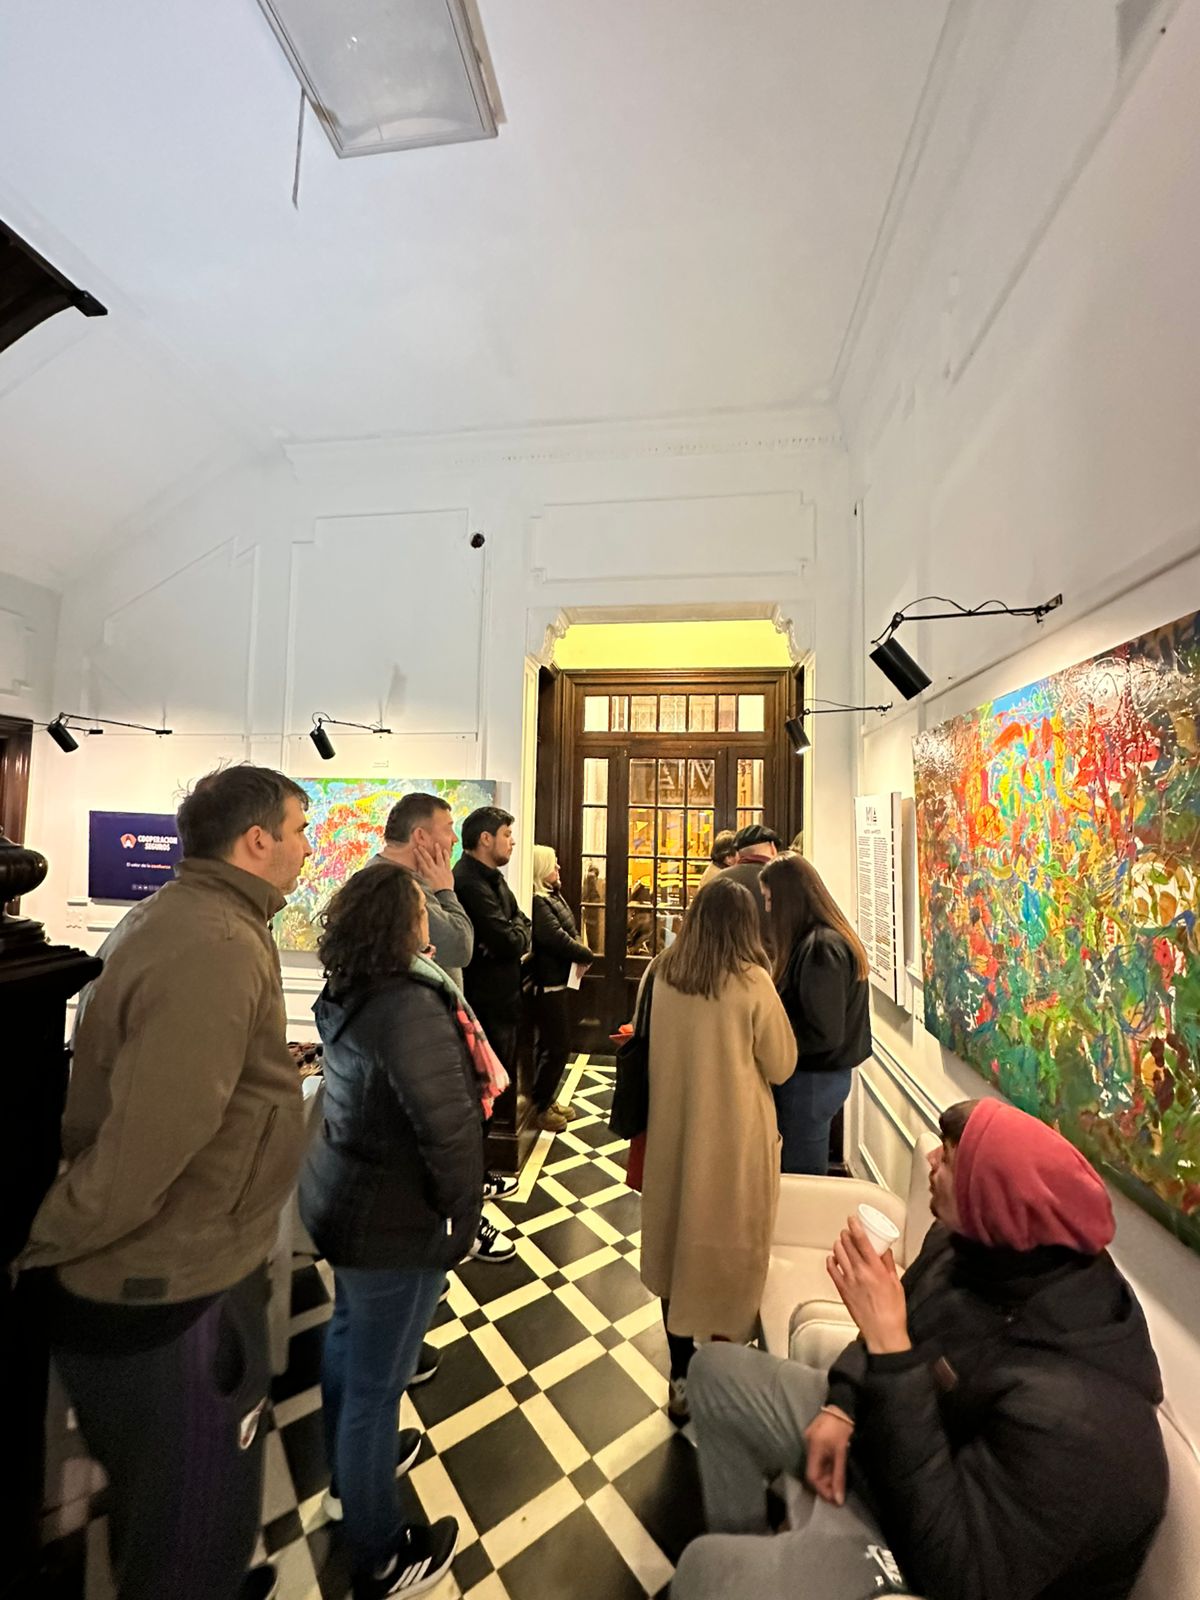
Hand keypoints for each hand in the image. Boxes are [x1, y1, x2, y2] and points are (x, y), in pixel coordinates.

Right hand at [413, 839, 453, 892]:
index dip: (418, 855)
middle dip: (424, 851)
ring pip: (439, 857)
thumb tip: (417, 868)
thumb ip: (420, 875)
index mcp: (427, 873)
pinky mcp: (448, 871)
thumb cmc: (433, 891)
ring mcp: (442, 869)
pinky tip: (445, 851)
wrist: (444, 895)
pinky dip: (446, 855)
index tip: (415, 849)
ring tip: (436, 844)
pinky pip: (447, 861)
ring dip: (437, 850)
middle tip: (421, 845)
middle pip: (428, 858)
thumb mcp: (424, 883)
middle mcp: (434, 869)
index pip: (421, 862)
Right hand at [803, 1408, 852, 1505]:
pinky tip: (838, 1472)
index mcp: (813, 1447)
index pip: (812, 1476)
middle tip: (840, 1495)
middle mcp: (809, 1444)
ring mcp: (813, 1440)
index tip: (836, 1500)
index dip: (822, 1491)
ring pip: (818, 1465)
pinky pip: (822, 1458)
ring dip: (828, 1477)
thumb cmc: (845, 1427)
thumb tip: (838, 1501)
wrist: (847, 1403)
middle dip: (826, 1486)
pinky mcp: (819, 1437)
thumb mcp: (843, 1453)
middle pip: (814, 1472)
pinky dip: (829, 1468)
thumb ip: (839, 1476)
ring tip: (841, 1486)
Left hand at [827, 1217, 910, 1354]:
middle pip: (847, 1244)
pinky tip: (834, 1258)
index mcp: (875, 1269)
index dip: (855, 1226)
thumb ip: (888, 1263)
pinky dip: (832, 1260)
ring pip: (838, 1254)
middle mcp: (860, 1272)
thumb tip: (884, 1249)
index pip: (862, 1241)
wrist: (883, 1331)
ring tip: (843, 1242)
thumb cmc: (893, 1310)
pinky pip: (831, 1270)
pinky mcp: (842, 1290)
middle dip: (847, 1234)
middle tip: (849, 1231)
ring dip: (839, 1244)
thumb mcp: (896, 1282)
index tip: (853, 1219)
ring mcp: (848, 1280)